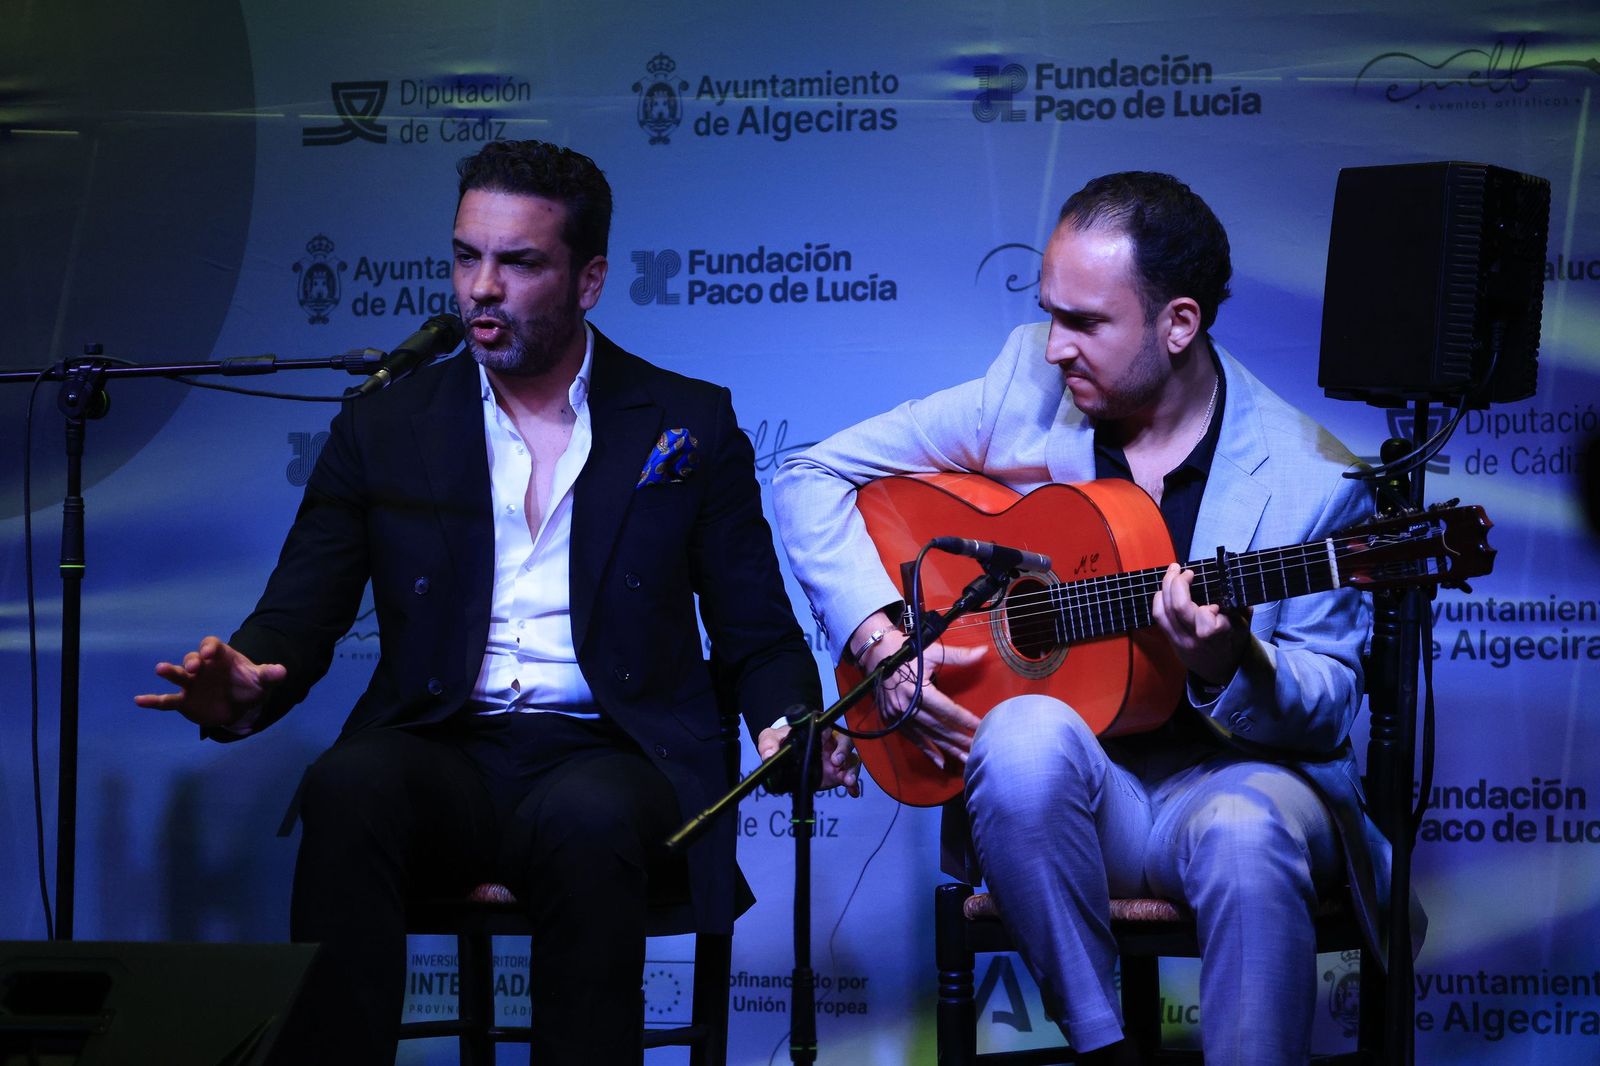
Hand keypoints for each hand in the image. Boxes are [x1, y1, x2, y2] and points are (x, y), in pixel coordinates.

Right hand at [134, 636, 285, 731]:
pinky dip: (153, 700)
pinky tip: (139, 700)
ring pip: (178, 675)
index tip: (209, 654)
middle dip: (192, 662)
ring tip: (160, 669)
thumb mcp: (262, 680)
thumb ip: (269, 674)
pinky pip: (167, 700)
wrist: (241, 705)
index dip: (209, 648)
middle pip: (192, 659)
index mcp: (220, 657)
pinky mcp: (185, 701)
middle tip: (194, 668)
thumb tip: (282, 671)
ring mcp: (192, 684)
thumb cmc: (249, 685)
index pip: (212, 646)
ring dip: (170, 672)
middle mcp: (203, 668)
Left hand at [758, 723, 860, 796]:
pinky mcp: (836, 774)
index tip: (826, 740)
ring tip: (848, 781)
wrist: (786, 755)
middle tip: (836, 762)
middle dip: (844, 751)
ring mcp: (835, 759)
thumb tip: (768, 756)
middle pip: (845, 742)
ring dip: (851, 770)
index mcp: (817, 731)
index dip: (830, 733)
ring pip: (851, 760)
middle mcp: (830, 743)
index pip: (829, 727)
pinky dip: (853, 785)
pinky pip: (849, 778)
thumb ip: (768, 744)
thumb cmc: (782, 741)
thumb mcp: (771, 738)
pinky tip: (853, 791)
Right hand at [852, 614, 984, 771]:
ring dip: (947, 748)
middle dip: (960, 739)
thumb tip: (983, 651)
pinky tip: (940, 761)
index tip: (982, 728)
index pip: (947, 709)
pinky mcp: (891, 720)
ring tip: (966, 759)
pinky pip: (911, 738)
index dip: (965, 719)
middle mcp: (907, 706)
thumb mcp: (932, 651)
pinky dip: (926, 750)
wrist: (875, 654)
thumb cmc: (905, 651)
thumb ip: (959, 656)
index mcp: (918, 689)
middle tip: (979, 749)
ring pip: (927, 736)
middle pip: (939, 727)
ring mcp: (898, 715)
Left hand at [1150, 563, 1251, 685]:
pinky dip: (1159, 599)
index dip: (1207, 606)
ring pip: (1164, 610)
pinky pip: (1158, 617)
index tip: (1215, 604)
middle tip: (1182, 569)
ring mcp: (1179, 640)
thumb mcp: (1243, 625)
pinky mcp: (1170, 640)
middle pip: (1178, 607)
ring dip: (1165, 587)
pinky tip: (1165, 589)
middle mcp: (1194, 638)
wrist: (1223, 670)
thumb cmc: (1234, 643)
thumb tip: (1231, 583)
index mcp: (1216, 635)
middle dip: (1177, 582)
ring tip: (1172, 572)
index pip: (1205, 616)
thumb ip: (1239, 605)